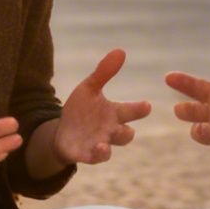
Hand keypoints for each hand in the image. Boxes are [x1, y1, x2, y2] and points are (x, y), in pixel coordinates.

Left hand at [51, 48, 152, 165]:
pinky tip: (97, 148)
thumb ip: (104, 72)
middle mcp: (111, 130)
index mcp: (114, 113)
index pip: (132, 111)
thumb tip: (121, 50)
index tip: (147, 105)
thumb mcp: (89, 88)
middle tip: (126, 127)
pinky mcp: (87, 154)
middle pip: (125, 134)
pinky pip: (96, 158)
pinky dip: (98, 155)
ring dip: (108, 147)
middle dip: (126, 132)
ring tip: (104, 145)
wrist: (63, 132)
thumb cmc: (82, 110)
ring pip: (112, 148)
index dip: (140, 109)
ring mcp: (100, 144)